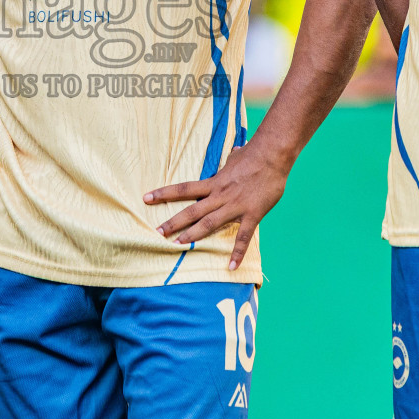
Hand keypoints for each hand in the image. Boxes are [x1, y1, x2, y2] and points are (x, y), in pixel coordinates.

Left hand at [144, 141, 290, 269]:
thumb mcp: (236, 157)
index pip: (184, 188)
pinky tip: (230, 266)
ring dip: (193, 235)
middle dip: (173, 222)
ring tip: (177, 245)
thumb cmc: (254, 155)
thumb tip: (236, 152)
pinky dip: (237, 253)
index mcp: (214, 182)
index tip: (146, 198)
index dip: (164, 193)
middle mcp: (220, 195)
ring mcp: (235, 206)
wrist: (272, 156)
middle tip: (157, 232)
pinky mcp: (251, 214)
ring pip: (209, 223)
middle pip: (192, 211)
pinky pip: (243, 237)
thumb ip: (231, 161)